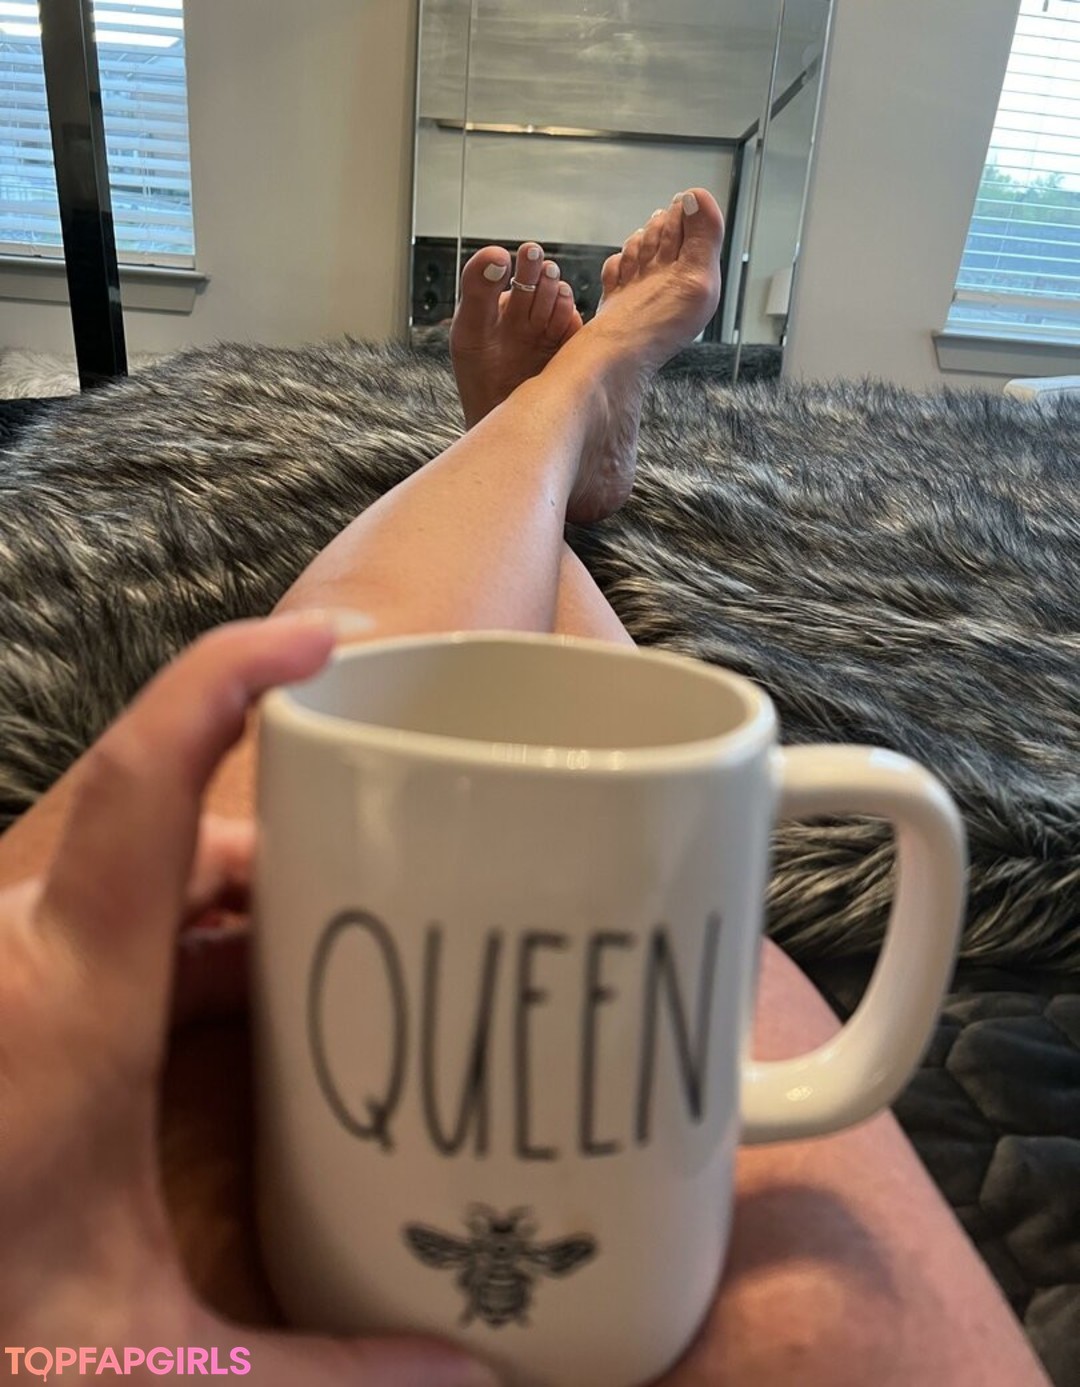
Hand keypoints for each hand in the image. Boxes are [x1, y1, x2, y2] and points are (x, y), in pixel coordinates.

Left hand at [0, 618, 495, 1386]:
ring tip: (334, 937)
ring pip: (140, 877)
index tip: (326, 640)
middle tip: (391, 860)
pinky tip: (240, 1000)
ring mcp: (8, 967)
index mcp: (67, 999)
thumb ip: (313, 1371)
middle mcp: (25, 951)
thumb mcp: (137, 1353)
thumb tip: (482, 1385)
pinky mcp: (7, 992)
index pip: (151, 781)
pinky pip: (107, 924)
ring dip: (235, 895)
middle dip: (284, 834)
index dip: (231, 677)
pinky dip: (185, 941)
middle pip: (171, 826)